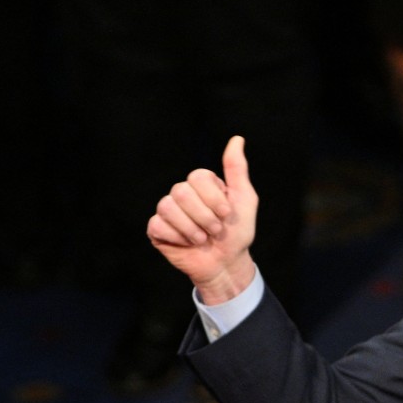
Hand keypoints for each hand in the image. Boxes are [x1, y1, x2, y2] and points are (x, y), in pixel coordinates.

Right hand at [147, 135, 258, 304]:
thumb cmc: (237, 233)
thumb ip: (237, 170)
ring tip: (203, 239)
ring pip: (168, 206)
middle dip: (205, 217)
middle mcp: (182, 193)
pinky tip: (187, 243)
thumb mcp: (244, 199)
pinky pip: (158, 225)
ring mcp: (168, 210)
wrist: (227, 263)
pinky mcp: (157, 229)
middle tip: (216, 230)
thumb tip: (237, 139)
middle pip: (181, 191)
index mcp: (202, 184)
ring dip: (192, 228)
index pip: (197, 177)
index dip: (214, 198)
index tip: (227, 214)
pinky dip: (178, 237)